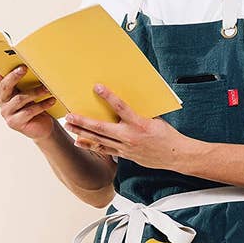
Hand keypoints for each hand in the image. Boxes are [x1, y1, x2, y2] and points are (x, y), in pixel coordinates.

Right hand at [0, 65, 56, 140]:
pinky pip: (29, 111)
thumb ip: (25, 82)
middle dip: (15, 76)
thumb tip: (30, 63)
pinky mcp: (14, 123)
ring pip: (19, 99)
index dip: (7, 71)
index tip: (16, 63)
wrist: (41, 127)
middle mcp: (2, 102)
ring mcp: (7, 113)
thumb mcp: (29, 92)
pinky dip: (42, 105)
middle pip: (6, 87)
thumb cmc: (35, 106)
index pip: (2, 79)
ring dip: (35, 92)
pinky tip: (51, 101)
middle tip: (25, 68)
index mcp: (3, 92)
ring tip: (48, 88)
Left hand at [63, 83, 189, 168]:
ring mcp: (125, 148)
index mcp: (139, 123)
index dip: (108, 96)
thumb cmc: (166, 135)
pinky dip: (91, 145)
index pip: (121, 107)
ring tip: (69, 126)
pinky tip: (79, 141)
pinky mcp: (125, 155)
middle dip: (82, 121)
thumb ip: (137, 113)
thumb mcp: (154, 119)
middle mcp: (129, 136)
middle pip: (101, 128)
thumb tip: (122, 105)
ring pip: (98, 140)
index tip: (97, 87)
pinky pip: (104, 150)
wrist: (175, 155)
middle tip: (68, 115)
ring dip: (82, 133)